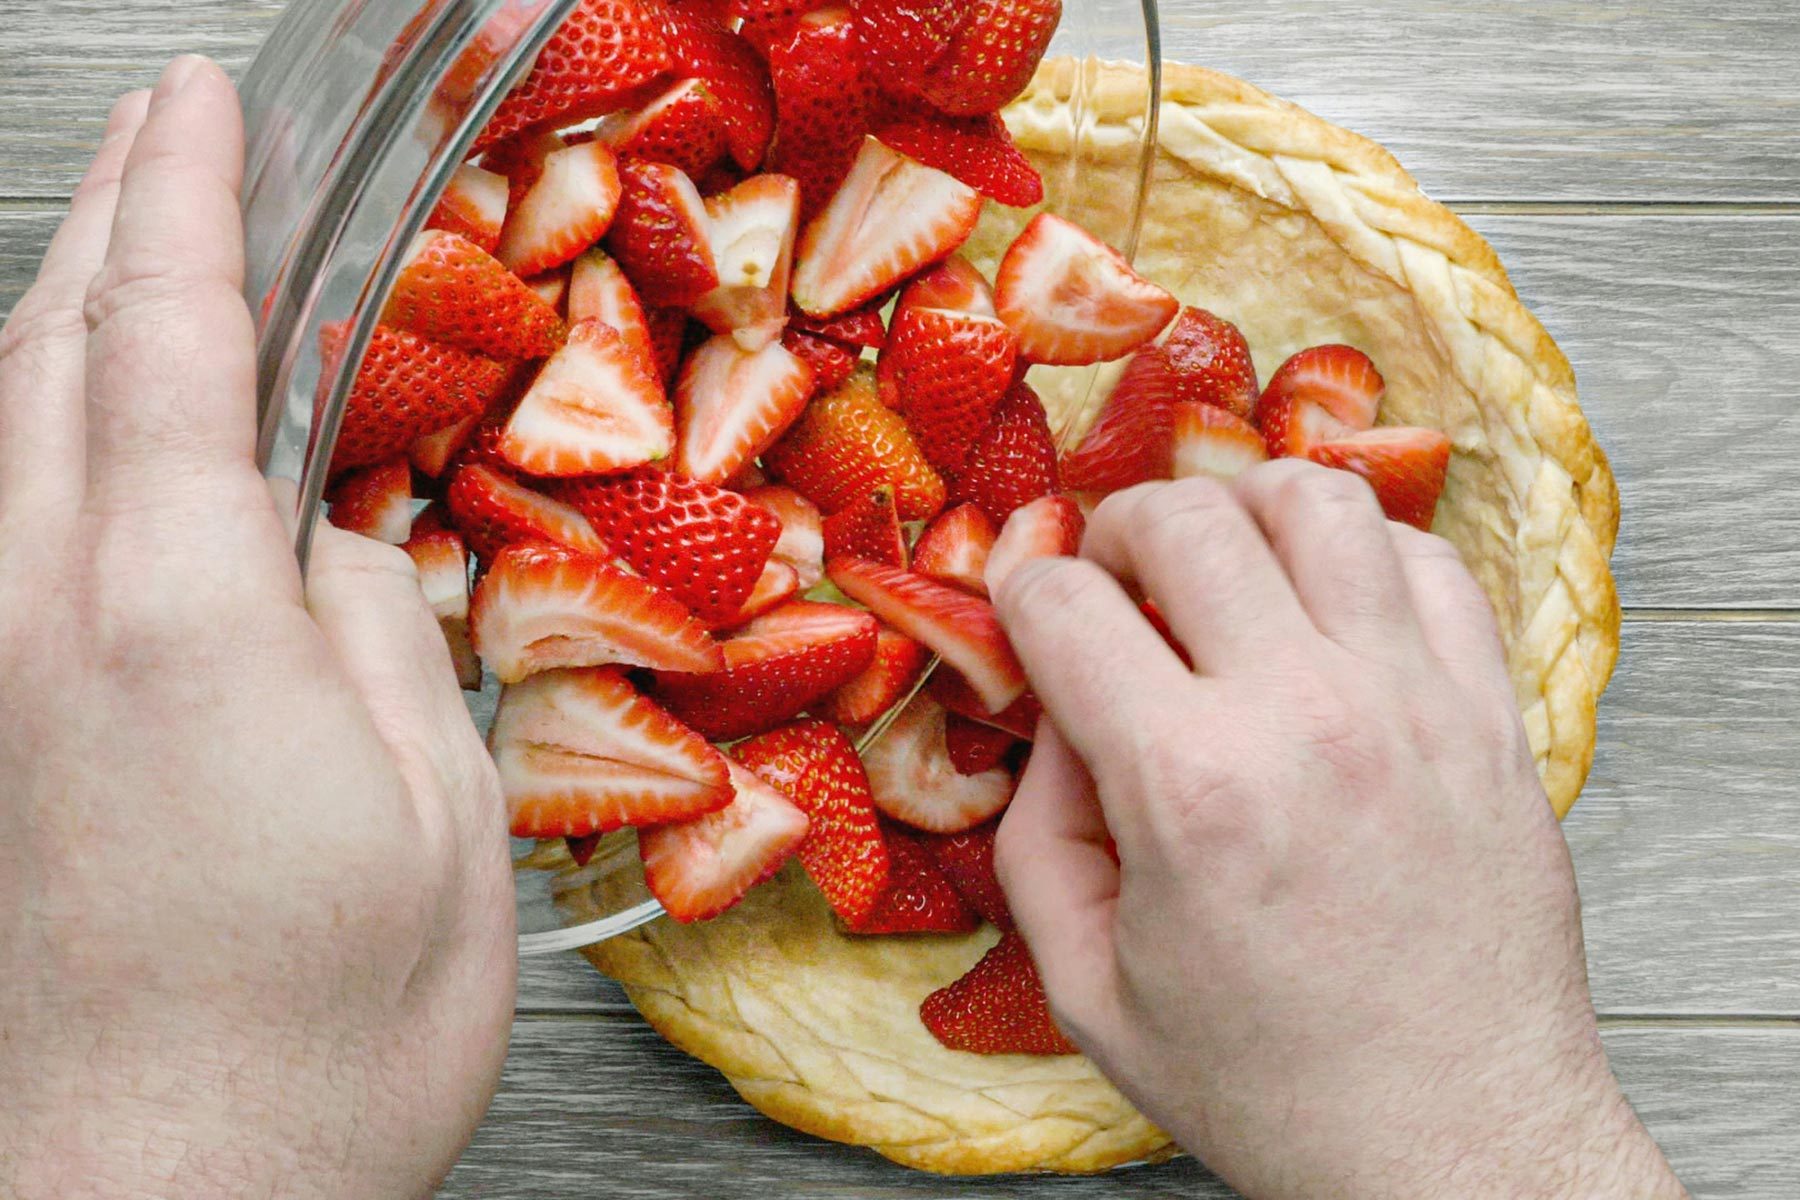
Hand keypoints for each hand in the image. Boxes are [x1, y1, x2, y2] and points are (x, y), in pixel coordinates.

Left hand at [0, 60, 513, 1198]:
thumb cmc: (317, 1048)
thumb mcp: (435, 818)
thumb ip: (377, 634)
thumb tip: (331, 545)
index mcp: (174, 623)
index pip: (161, 334)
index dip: (187, 196)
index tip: (204, 107)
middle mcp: (36, 629)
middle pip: (42, 352)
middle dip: (110, 225)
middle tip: (174, 153)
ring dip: (61, 321)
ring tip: (136, 269)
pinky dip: (37, 441)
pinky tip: (88, 453)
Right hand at [994, 465, 1685, 1199]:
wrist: (1454, 1144)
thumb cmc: (1273, 1083)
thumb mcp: (1088, 985)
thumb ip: (1036, 832)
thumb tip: (1055, 716)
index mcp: (1187, 787)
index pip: (1067, 605)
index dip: (1020, 588)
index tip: (1024, 604)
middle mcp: (1307, 716)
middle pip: (1187, 520)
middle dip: (1116, 526)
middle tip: (1109, 575)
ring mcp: (1414, 704)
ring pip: (1322, 499)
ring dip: (1244, 506)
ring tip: (1221, 557)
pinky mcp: (1491, 717)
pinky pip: (1430, 563)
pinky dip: (1363, 551)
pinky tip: (1327, 601)